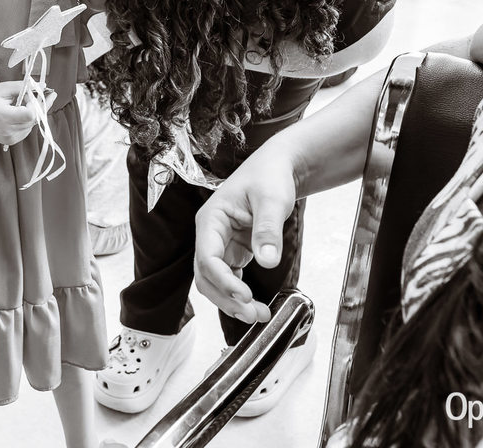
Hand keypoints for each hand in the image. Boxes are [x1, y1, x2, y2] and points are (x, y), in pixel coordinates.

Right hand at [0, 81, 37, 144]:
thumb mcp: (4, 88)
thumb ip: (25, 87)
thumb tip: (44, 86)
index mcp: (4, 117)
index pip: (30, 115)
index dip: (35, 104)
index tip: (31, 95)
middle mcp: (7, 131)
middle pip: (33, 120)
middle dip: (37, 107)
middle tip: (33, 95)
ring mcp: (8, 138)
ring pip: (32, 125)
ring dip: (31, 114)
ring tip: (19, 104)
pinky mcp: (9, 141)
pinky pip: (26, 131)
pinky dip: (26, 121)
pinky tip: (17, 113)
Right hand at [194, 145, 297, 323]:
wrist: (276, 168)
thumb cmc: (269, 177)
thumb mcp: (272, 200)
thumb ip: (268, 230)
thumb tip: (267, 261)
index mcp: (211, 219)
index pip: (207, 257)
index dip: (223, 281)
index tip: (245, 295)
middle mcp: (210, 234)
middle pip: (206, 276)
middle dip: (226, 298)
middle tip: (254, 314)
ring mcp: (220, 245)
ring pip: (214, 282)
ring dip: (231, 301)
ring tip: (258, 315)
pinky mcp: (232, 252)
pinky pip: (228, 279)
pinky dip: (237, 294)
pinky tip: (254, 304)